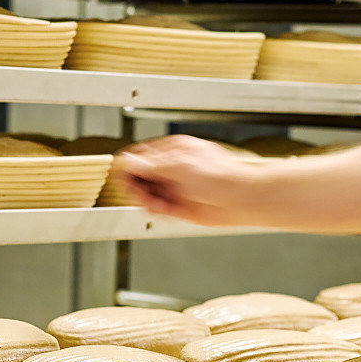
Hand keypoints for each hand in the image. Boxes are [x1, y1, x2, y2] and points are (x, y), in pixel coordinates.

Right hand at [114, 135, 270, 226]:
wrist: (240, 199)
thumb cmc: (221, 176)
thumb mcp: (179, 166)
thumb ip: (150, 165)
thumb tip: (128, 161)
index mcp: (173, 151)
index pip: (141, 155)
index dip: (128, 166)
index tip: (120, 176)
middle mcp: (173, 168)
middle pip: (141, 176)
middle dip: (138, 186)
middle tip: (139, 194)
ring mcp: (176, 186)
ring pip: (148, 193)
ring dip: (148, 200)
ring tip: (157, 204)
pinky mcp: (179, 205)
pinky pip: (159, 207)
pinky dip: (158, 210)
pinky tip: (165, 210)